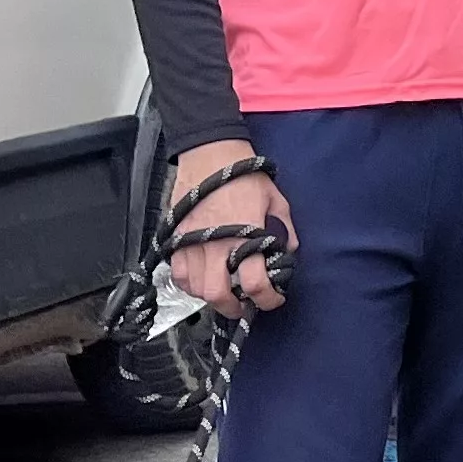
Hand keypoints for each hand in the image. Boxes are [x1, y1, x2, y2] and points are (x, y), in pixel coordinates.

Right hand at [166, 139, 296, 316]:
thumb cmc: (244, 177)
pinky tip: (202, 278)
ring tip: (224, 291)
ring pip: (195, 289)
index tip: (273, 299)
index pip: (255, 283)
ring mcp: (190, 243)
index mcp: (244, 237)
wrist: (211, 154)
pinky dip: (189, 283)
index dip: (268, 299)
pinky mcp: (175, 238)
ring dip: (211, 296)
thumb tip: (287, 253)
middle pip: (218, 295)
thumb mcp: (277, 203)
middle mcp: (215, 245)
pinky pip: (176, 274)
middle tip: (244, 306)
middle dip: (234, 308)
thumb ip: (285, 232)